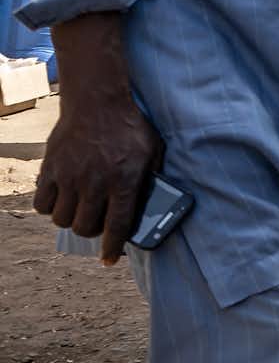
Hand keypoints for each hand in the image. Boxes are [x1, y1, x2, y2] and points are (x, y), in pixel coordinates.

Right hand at [35, 57, 164, 265]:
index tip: (108, 260)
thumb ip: (150, 180)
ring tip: (79, 210)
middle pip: (85, 227)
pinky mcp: (51, 169)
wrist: (98, 101)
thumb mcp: (152, 153)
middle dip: (92, 231)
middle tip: (97, 223)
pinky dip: (49, 207)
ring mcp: (70, 176)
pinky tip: (60, 200)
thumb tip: (151, 206)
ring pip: (62, 219)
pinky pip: (41, 204)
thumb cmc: (129, 128)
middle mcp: (95, 182)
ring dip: (71, 220)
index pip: (117, 226)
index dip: (112, 248)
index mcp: (124, 180)